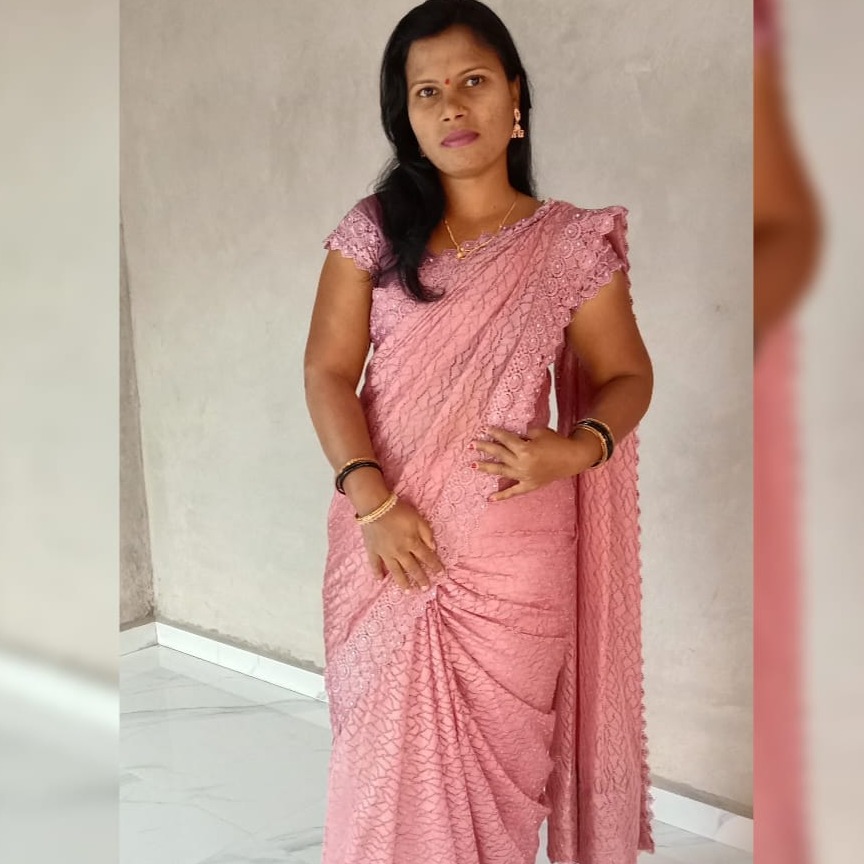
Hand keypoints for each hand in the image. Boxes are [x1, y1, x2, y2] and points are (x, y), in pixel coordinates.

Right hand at [359, 497, 444, 591]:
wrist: (375, 506)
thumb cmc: (399, 511)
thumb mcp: (418, 519)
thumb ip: (426, 533)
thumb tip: (433, 548)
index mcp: (412, 543)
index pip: (427, 557)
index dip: (435, 566)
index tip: (442, 575)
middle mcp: (400, 552)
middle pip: (412, 568)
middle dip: (420, 579)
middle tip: (426, 589)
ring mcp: (385, 553)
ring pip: (395, 571)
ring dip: (402, 582)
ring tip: (408, 592)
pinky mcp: (372, 551)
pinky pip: (375, 564)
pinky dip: (377, 573)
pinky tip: (380, 580)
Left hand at [471, 426, 596, 501]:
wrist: (572, 458)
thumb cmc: (556, 442)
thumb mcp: (539, 432)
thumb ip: (522, 435)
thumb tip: (509, 437)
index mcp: (525, 449)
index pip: (505, 439)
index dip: (495, 433)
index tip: (485, 429)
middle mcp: (522, 464)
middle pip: (499, 454)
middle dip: (485, 448)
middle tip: (472, 444)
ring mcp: (524, 476)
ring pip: (501, 471)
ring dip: (486, 468)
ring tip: (472, 465)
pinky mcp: (529, 485)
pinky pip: (513, 492)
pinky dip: (502, 495)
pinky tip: (490, 498)